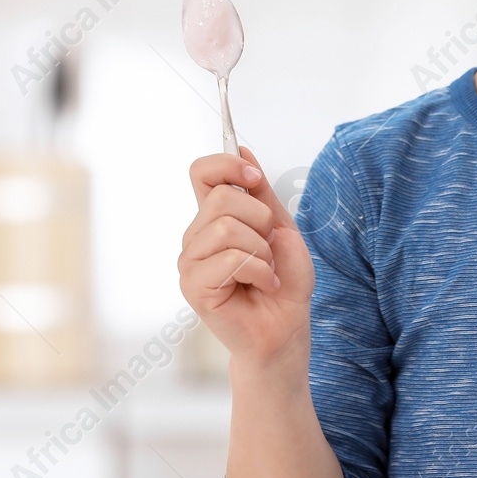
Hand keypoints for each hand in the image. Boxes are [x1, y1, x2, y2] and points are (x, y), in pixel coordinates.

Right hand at [177, 148, 315, 372]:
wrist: (285, 329)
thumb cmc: (284, 282)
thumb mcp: (281, 228)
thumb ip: (261, 193)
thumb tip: (242, 148)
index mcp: (214, 218)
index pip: (201, 172)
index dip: (227, 164)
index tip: (254, 177)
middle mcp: (196, 237)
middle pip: (222, 197)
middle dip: (261, 219)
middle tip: (269, 248)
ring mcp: (191, 262)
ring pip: (227, 227)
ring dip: (261, 250)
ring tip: (266, 271)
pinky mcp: (194, 286)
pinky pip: (231, 259)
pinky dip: (261, 271)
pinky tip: (264, 285)